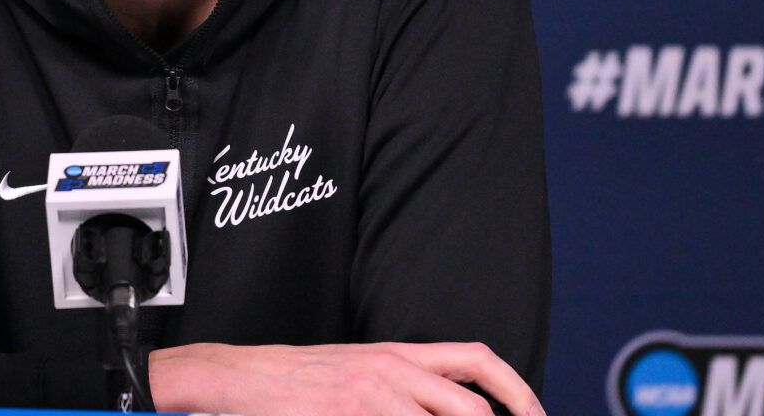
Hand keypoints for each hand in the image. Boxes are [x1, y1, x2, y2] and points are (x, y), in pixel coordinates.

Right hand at [148, 341, 541, 415]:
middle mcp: (395, 368)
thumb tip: (443, 408)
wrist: (246, 376)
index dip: (517, 391)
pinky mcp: (349, 411)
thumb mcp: (363, 372)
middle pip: (471, 406)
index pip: (476, 361)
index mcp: (402, 354)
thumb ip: (406, 390)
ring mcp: (373, 392)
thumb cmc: (302, 380)